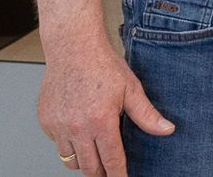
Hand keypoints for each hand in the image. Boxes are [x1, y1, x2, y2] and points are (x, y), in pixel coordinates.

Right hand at [38, 36, 172, 175]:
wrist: (73, 48)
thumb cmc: (101, 65)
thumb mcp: (131, 88)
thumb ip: (147, 114)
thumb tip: (167, 130)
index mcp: (100, 121)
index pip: (111, 160)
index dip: (118, 175)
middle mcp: (77, 127)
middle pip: (89, 167)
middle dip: (100, 173)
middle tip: (108, 171)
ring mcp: (58, 126)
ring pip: (70, 160)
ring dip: (83, 161)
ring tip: (94, 153)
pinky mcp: (46, 122)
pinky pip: (58, 144)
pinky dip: (68, 143)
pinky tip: (78, 130)